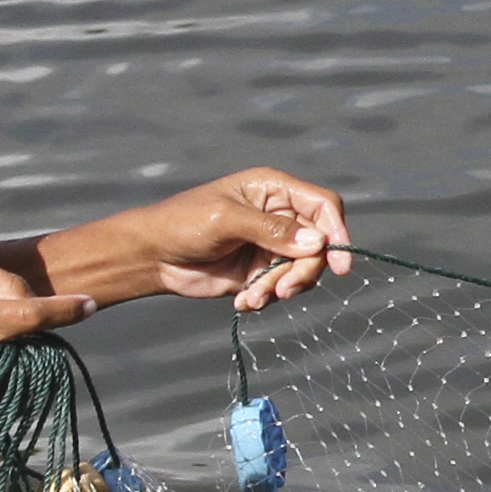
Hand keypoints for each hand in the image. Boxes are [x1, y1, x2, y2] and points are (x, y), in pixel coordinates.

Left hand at [93, 168, 355, 310]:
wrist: (152, 256)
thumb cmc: (183, 223)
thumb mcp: (227, 220)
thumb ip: (272, 231)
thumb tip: (318, 242)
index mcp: (274, 190)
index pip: (323, 206)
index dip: (337, 232)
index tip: (338, 265)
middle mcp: (279, 216)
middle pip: (318, 245)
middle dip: (302, 271)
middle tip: (281, 291)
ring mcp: (272, 245)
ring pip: (302, 270)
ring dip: (281, 288)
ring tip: (251, 298)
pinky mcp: (261, 271)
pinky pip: (282, 287)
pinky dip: (267, 298)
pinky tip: (243, 301)